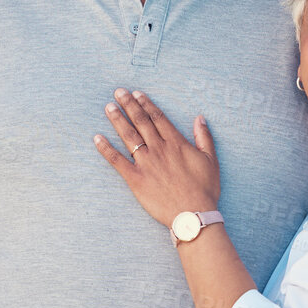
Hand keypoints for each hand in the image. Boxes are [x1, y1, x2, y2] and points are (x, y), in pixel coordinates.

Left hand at [93, 88, 220, 228]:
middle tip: (118, 92)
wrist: (193, 215)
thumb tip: (199, 118)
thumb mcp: (211, 160)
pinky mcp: (135, 178)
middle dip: (128, 105)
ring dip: (117, 120)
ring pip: (128, 136)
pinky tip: (97, 138)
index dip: (146, 104)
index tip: (137, 94)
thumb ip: (204, 137)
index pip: (157, 117)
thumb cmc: (204, 189)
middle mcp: (159, 149)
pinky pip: (117, 161)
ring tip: (108, 107)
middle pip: (141, 122)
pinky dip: (106, 149)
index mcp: (176, 143)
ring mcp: (146, 163)